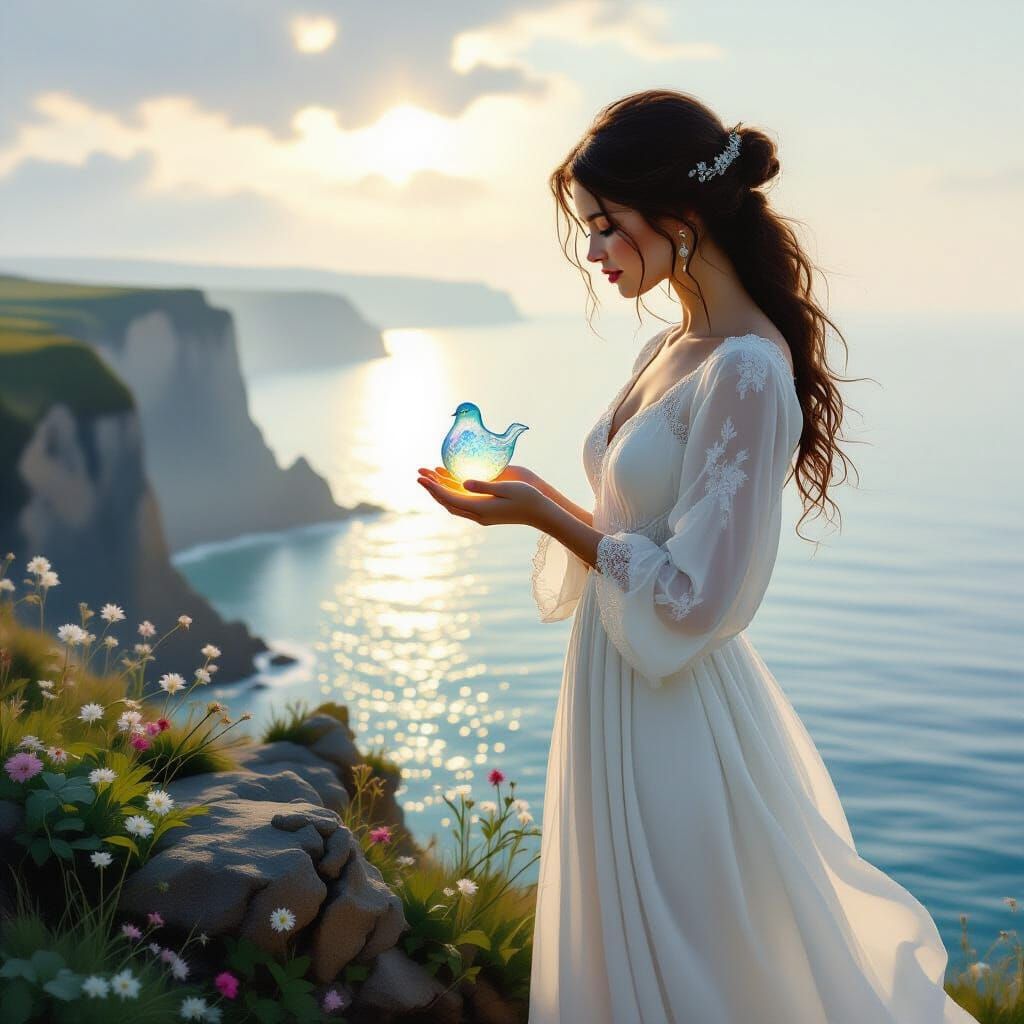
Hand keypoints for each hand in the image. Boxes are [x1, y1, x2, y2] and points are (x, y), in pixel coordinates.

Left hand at [416, 464, 550, 527]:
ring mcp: (481, 515)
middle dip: (433, 489)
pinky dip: (453, 493)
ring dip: (441, 492)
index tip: (422, 478)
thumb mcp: (506, 488)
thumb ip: (484, 485)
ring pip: (454, 504)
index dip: (434, 488)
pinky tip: (448, 482)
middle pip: (448, 503)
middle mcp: (478, 514)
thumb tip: (464, 483)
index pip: (450, 498)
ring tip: (429, 477)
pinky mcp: (486, 511)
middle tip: (419, 476)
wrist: (541, 512)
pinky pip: (464, 503)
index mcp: (481, 509)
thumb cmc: (527, 497)